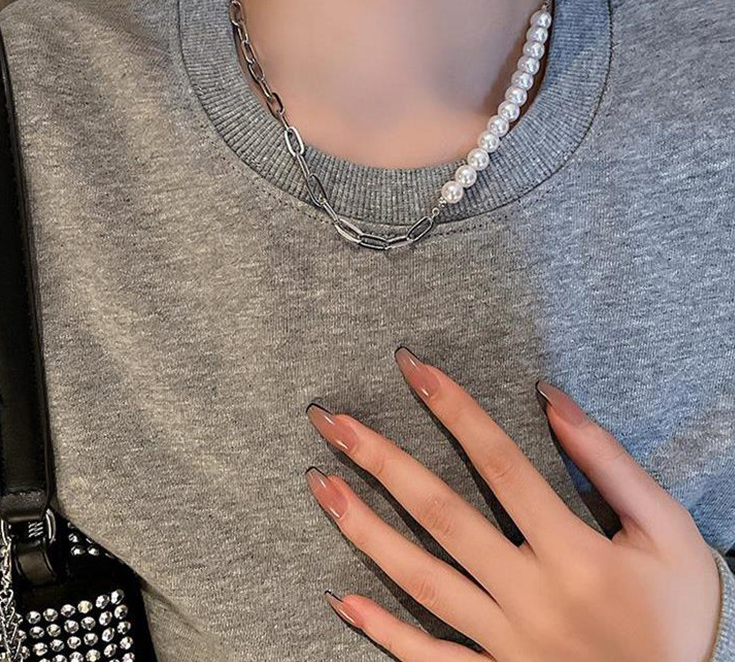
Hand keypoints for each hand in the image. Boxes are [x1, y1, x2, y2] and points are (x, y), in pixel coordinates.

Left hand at [304, 347, 722, 661]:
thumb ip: (611, 463)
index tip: (411, 366)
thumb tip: (551, 398)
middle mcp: (530, 594)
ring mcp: (506, 642)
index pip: (499, 462)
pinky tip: (341, 598)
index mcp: (574, 551)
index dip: (453, 408)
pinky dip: (383, 630)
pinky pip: (429, 658)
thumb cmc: (678, 615)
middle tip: (330, 420)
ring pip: (420, 579)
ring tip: (321, 484)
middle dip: (381, 460)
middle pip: (440, 513)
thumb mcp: (669, 532)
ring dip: (364, 528)